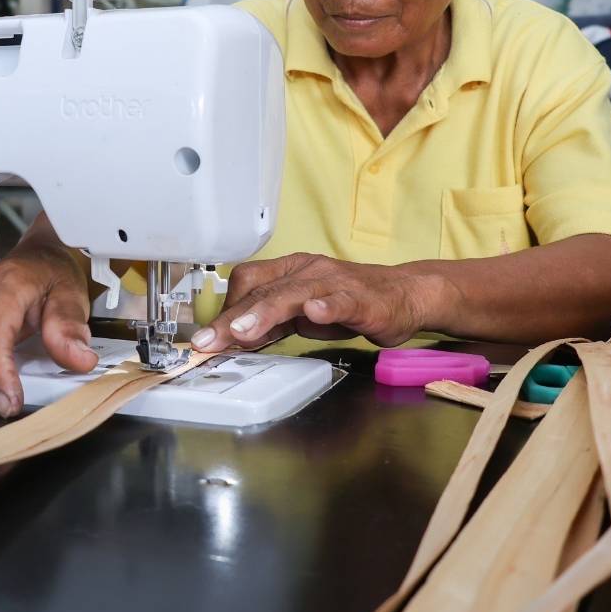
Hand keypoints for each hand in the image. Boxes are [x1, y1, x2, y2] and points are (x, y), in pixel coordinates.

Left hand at [188, 253, 434, 352]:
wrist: (404, 294)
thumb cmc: (350, 302)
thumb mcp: (302, 313)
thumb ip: (271, 322)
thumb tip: (234, 337)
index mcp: (290, 271)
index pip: (248, 283)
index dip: (225, 309)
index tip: (206, 338)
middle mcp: (308, 271)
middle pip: (264, 289)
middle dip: (233, 317)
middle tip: (210, 340)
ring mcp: (334, 283)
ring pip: (295, 293)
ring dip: (266, 311)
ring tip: (243, 329)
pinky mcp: (361, 299)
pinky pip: (341, 300)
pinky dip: (326, 307)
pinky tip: (314, 314)